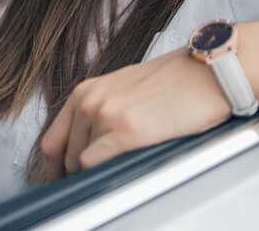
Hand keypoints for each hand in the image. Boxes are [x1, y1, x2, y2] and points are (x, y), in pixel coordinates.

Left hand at [39, 48, 232, 182]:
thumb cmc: (173, 83)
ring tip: (118, 173)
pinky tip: (119, 173)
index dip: (53, 168)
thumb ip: (99, 113)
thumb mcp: (122, 90)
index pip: (52, 140)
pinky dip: (104, 175)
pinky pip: (97, 164)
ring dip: (96, 175)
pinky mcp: (126, 131)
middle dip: (77, 175)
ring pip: (82, 164)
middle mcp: (89, 101)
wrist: (206, 73)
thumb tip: (87, 148)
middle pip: (66, 157)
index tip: (59, 182)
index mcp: (85, 92)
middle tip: (94, 184)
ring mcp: (106, 115)